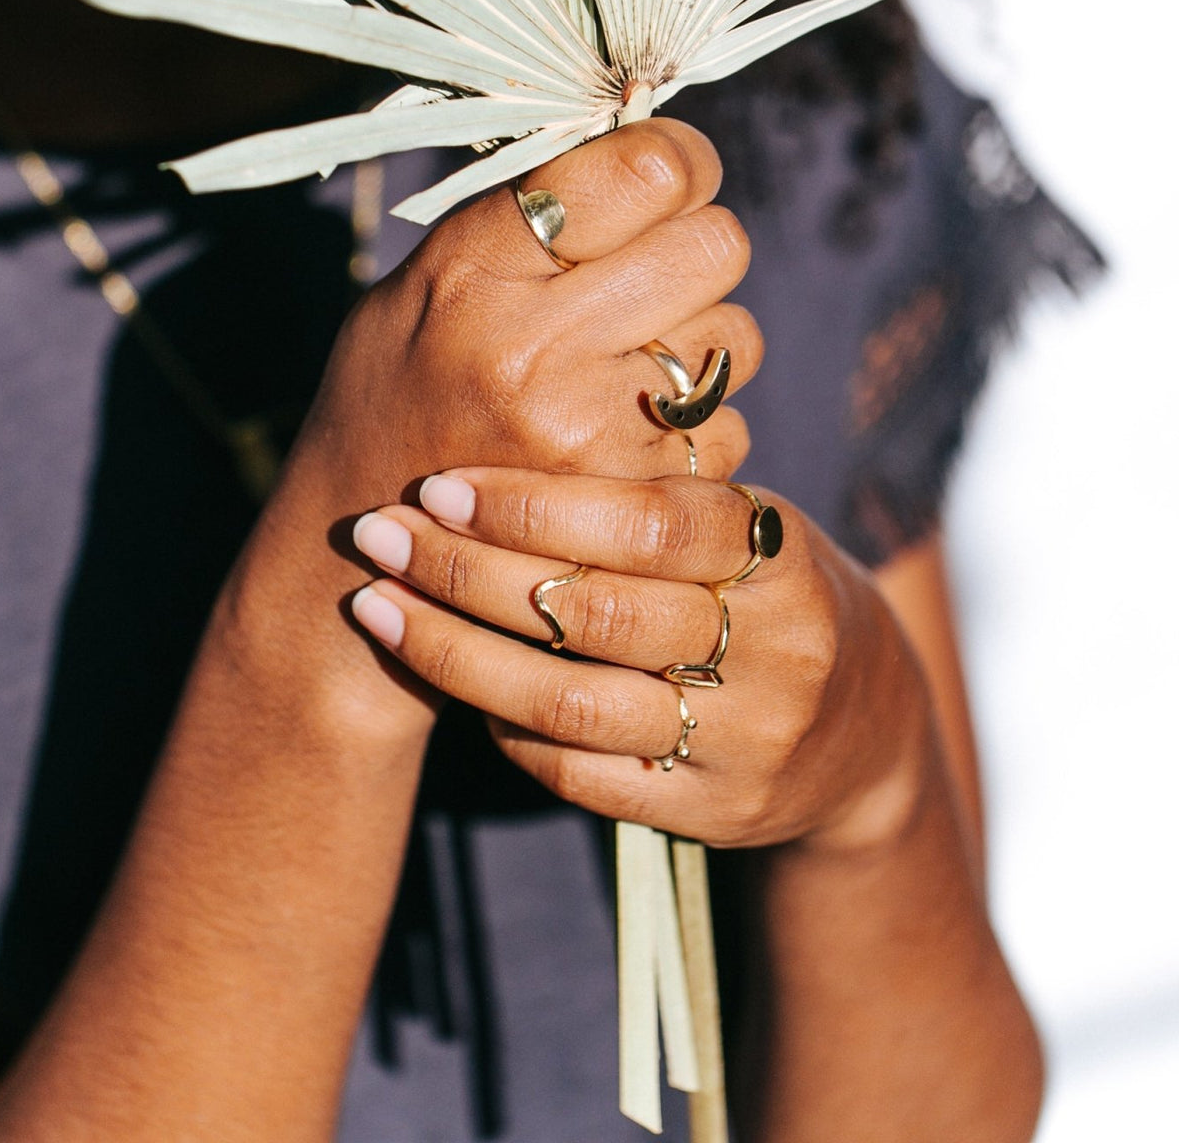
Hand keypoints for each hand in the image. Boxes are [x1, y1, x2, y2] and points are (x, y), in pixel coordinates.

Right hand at [223, 120, 761, 738]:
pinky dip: (691, 430)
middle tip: (660, 271)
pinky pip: (725, 427)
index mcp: (475, 267)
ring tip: (624, 370)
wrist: (357, 563)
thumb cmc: (392, 398)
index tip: (670, 175)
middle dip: (700, 247)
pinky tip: (623, 442)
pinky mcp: (632, 502)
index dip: (679, 158)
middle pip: (718, 243)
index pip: (645, 166)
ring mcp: (590, 432)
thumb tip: (643, 149)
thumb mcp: (417, 286)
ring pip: (735, 338)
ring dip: (699, 345)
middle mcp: (535, 345)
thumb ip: (522, 221)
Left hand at [349, 467, 934, 853]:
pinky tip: (454, 684)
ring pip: (571, 702)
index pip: (648, 522)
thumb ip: (655, 498)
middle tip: (377, 535)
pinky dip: (505, 728)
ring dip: (456, 654)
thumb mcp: (749, 530)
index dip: (534, 501)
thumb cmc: (770, 596)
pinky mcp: (717, 813)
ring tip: (378, 606)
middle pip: (594, 612)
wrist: (868, 732)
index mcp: (779, 555)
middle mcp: (772, 651)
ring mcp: (746, 742)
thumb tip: (503, 434)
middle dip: (467, 571)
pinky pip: (583, 775)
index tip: (440, 484)